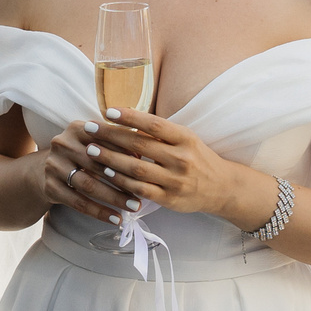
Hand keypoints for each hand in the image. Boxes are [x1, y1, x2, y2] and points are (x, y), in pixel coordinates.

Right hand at [40, 121, 142, 225]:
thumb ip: (116, 144)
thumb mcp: (94, 143)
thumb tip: (143, 155)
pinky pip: (78, 202)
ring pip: (88, 185)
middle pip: (97, 164)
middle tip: (144, 192)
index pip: (105, 140)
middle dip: (123, 179)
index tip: (147, 167)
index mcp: (77, 128)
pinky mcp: (50, 187)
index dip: (127, 153)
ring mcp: (54, 165)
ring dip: (114, 198)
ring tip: (133, 207)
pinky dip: (99, 212)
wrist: (46, 169)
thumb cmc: (82, 155)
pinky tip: (116, 219)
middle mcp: (62, 144)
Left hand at [67, 108, 256, 222]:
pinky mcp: (169, 199)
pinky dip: (121, 182)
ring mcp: (175, 180)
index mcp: (185, 138)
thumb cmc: (197, 158)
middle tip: (89, 129)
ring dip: (111, 160)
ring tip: (92, 150)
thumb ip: (160, 132)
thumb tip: (127, 118)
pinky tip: (107, 173)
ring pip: (136, 169)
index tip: (108, 111)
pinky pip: (140, 189)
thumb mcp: (186, 139)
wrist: (221, 187)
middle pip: (140, 146)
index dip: (130, 117)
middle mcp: (181, 159)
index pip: (154, 124)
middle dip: (111, 137)